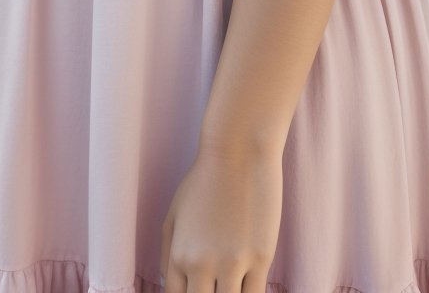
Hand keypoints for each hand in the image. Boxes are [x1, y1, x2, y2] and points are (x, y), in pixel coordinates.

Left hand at [160, 136, 283, 292]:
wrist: (237, 151)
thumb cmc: (204, 179)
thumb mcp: (174, 214)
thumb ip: (167, 254)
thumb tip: (170, 285)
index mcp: (179, 256)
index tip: (198, 289)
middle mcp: (202, 264)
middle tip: (214, 285)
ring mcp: (233, 263)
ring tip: (230, 284)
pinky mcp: (261, 259)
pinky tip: (247, 286)